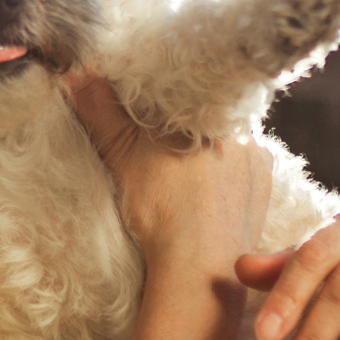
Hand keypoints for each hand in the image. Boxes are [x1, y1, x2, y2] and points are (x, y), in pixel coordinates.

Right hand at [65, 73, 271, 275]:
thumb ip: (102, 109)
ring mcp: (259, 171)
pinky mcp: (262, 199)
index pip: (196, 90)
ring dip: (207, 151)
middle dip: (187, 123)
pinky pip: (241, 175)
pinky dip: (221, 177)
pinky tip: (200, 191)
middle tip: (159, 137)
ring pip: (227, 146)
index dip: (172, 92)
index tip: (150, 104)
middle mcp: (249, 138)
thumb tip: (77, 71)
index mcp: (220, 117)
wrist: (198, 268)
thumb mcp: (123, 153)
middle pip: (211, 118)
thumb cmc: (165, 208)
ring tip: (179, 168)